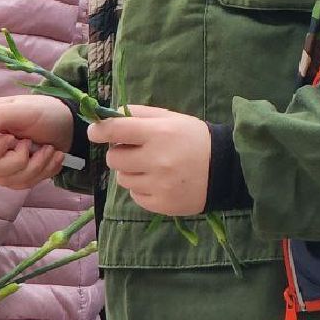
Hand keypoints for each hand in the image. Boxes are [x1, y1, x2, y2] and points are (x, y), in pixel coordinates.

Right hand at [0, 95, 74, 189]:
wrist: (67, 125)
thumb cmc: (44, 112)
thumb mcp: (23, 109)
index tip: (11, 139)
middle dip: (19, 159)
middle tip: (32, 142)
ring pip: (6, 180)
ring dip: (35, 165)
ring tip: (49, 149)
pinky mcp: (12, 175)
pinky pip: (21, 185)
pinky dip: (42, 171)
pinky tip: (51, 157)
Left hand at [88, 105, 210, 216]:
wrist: (225, 169)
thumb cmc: (195, 138)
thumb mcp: (172, 118)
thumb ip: (140, 114)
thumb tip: (110, 114)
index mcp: (159, 133)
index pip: (116, 130)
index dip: (99, 130)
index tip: (94, 131)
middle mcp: (157, 160)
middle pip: (113, 159)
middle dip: (119, 154)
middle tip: (135, 151)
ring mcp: (158, 185)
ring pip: (122, 179)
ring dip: (131, 172)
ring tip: (151, 167)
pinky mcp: (161, 205)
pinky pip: (135, 196)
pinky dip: (141, 189)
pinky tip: (158, 182)